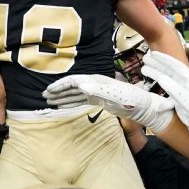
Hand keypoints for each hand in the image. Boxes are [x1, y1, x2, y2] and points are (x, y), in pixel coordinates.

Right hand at [43, 74, 173, 132]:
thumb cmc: (131, 100)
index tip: (49, 91)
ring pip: (75, 93)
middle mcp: (94, 84)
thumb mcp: (115, 95)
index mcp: (96, 81)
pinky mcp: (100, 100)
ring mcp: (97, 92)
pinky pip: (81, 100)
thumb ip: (97, 90)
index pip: (73, 82)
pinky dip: (71, 102)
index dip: (60, 86)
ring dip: (62, 97)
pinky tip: (64, 106)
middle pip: (72, 86)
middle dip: (58, 91)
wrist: (143, 107)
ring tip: (50, 101)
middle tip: (44, 96)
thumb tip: (80, 86)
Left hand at [139, 52, 188, 149]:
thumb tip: (166, 95)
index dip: (167, 60)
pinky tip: (159, 78)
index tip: (155, 55)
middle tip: (146, 56)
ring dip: (159, 70)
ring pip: (175, 77)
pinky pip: (178, 91)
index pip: (180, 68)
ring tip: (145, 66)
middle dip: (161, 61)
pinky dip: (169, 84)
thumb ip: (179, 97)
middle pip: (176, 69)